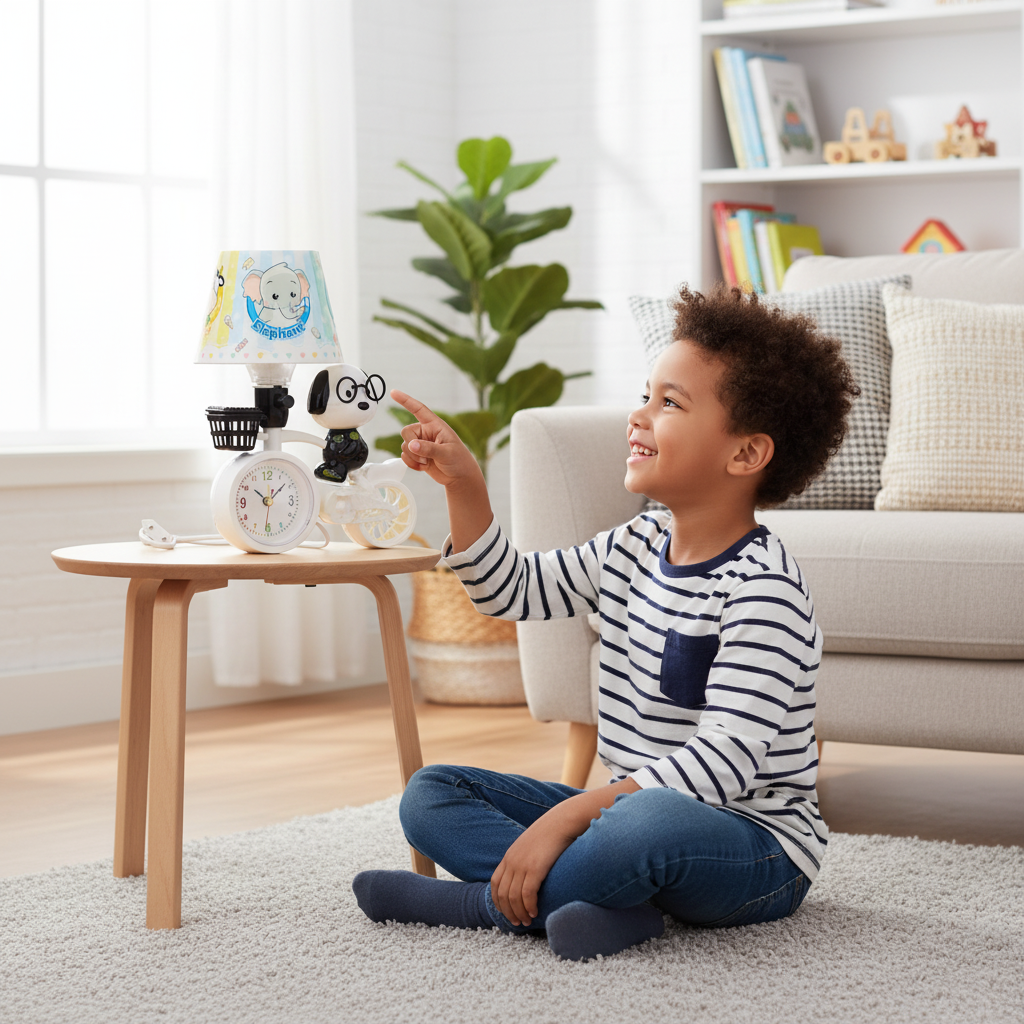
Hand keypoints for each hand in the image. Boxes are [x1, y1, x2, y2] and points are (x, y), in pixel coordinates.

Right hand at [391, 390, 482, 489]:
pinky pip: (405, 456)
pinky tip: (423, 467)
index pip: (418, 409)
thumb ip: (429, 448)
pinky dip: (411, 463)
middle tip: (425, 457)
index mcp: (435, 425)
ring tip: (427, 462)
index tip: (393, 392)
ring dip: (413, 457)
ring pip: (404, 446)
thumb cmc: (459, 460)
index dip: (406, 400)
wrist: (459, 477)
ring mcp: (421, 444)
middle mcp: (426, 432)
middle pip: (406, 432)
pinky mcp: (418, 455)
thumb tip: (411, 445)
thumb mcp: (447, 453)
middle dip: (411, 446)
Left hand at [491, 810, 576, 926]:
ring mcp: (522, 865)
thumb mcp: (531, 845)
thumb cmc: (551, 834)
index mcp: (509, 856)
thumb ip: (525, 858)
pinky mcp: (535, 868)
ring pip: (514, 897)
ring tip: (526, 921)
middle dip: (508, 912)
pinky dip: (529, 907)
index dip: (498, 902)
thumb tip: (527, 874)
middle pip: (503, 894)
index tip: (506, 913)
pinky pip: (527, 894)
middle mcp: (512, 861)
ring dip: (519, 913)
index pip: (495, 884)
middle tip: (517, 923)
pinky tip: (535, 912)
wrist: (562, 821)